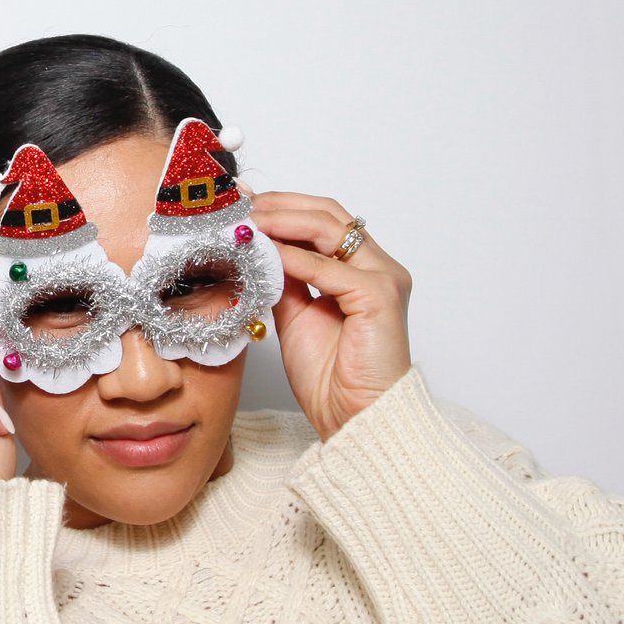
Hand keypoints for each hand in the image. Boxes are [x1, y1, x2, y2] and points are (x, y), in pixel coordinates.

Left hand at [250, 193, 412, 439]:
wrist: (355, 418)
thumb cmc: (331, 377)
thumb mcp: (295, 315)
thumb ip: (283, 279)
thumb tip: (255, 248)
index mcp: (361, 270)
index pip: (321, 220)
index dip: (280, 208)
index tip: (240, 205)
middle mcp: (378, 267)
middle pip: (327, 214)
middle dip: (279, 206)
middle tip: (239, 206)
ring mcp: (383, 278)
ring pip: (329, 229)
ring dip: (282, 221)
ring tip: (246, 223)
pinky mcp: (380, 296)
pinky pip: (330, 269)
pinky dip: (293, 258)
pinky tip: (265, 254)